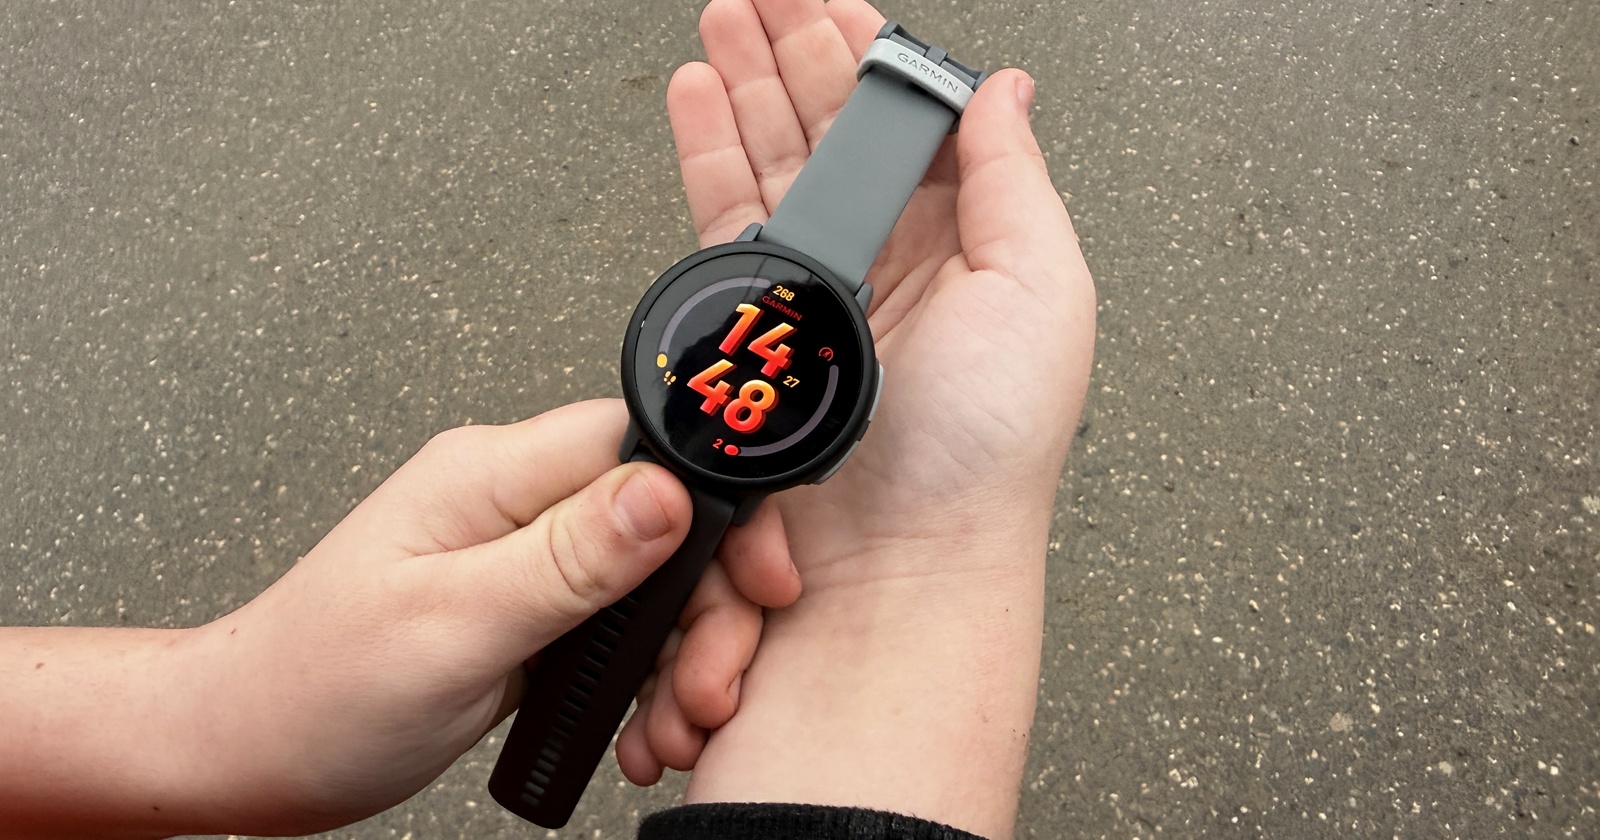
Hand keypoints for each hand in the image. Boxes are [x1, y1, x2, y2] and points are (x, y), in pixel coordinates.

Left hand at [163, 400, 796, 834]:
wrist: (254, 749)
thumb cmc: (317, 684)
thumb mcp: (454, 624)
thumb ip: (568, 556)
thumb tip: (668, 491)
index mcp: (494, 474)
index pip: (646, 444)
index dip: (720, 504)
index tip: (758, 577)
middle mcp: (519, 504)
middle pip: (670, 523)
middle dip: (711, 611)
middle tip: (711, 688)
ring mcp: (529, 558)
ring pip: (659, 584)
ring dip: (688, 658)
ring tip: (676, 726)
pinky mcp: (534, 610)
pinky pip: (626, 626)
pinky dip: (652, 679)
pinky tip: (648, 724)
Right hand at [617, 0, 1094, 835]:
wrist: (898, 568)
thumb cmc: (984, 456)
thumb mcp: (1044, 292)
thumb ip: (1017, 178)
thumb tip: (1005, 88)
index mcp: (963, 245)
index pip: (905, 123)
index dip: (865, 53)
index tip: (829, 1)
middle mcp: (886, 266)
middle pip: (828, 129)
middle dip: (789, 50)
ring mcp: (814, 298)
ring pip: (770, 161)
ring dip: (742, 84)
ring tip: (719, 25)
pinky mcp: (755, 334)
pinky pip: (724, 222)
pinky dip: (705, 152)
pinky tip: (697, 103)